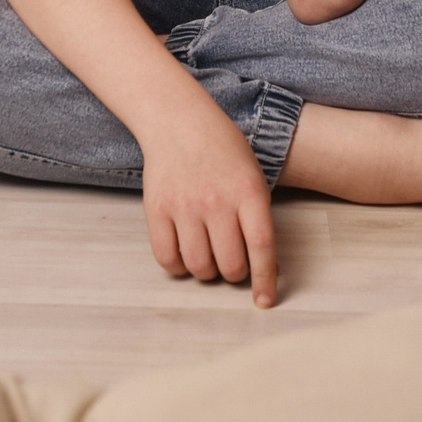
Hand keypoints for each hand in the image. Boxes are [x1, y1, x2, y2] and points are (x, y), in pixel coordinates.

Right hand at [139, 102, 279, 306]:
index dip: (265, 279)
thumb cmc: (222, 150)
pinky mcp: (157, 210)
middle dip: (235, 273)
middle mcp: (216, 200)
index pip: (262, 247)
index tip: (265, 300)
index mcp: (248, 191)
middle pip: (230, 264)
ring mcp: (184, 206)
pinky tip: (185, 253)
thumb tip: (263, 265)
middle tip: (233, 262)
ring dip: (207, 272)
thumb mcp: (252, 175)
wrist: (179, 121)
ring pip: (199, 267)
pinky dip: (178, 267)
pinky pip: (167, 259)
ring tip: (209, 255)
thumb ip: (257, 216)